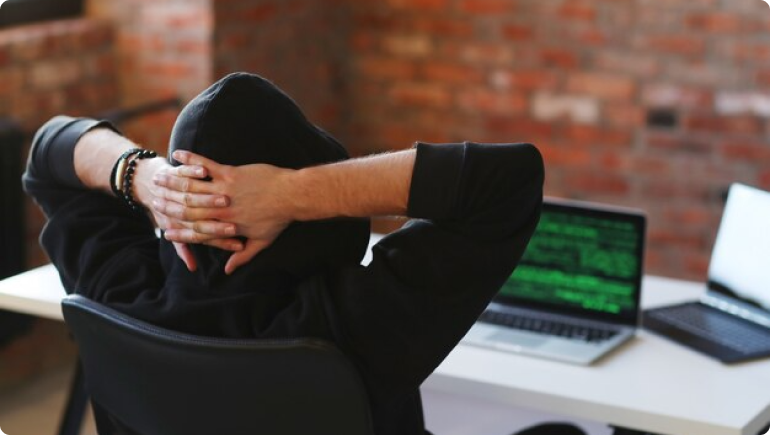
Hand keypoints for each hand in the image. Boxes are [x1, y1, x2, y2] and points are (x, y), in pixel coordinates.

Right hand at [152, 150, 295, 273]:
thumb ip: (243, 256)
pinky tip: (177, 154)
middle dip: (168, 205)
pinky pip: (205, 165)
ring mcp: (224, 190)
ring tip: (158, 177)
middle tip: (153, 200)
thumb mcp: (262, 241)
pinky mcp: (230, 173)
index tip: (165, 232)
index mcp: (227, 226)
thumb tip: (229, 270)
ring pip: (192, 187)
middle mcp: (221, 209)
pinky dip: (190, 160)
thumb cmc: (279, 218)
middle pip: (188, 208)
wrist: (292, 196)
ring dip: (172, 181)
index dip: (180, 233)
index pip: (198, 232)